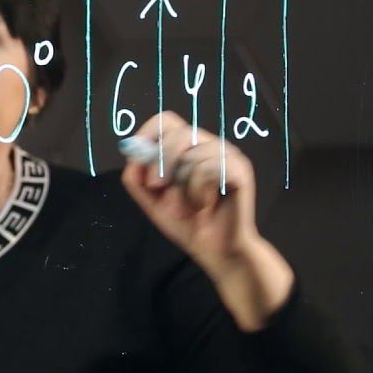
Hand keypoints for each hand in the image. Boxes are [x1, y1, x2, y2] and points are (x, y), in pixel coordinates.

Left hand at [120, 110, 261, 277]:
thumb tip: (132, 156)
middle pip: (179, 133)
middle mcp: (209, 144)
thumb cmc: (186, 223)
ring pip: (193, 155)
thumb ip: (136, 179)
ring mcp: (228, 154)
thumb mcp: (151, 201)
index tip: (138, 158)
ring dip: (182, 188)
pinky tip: (206, 205)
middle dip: (161, 161)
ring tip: (188, 207)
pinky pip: (208, 169)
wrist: (216, 251)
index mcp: (188, 147)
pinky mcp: (240, 169)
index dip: (149, 133)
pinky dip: (198, 192)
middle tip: (156, 187)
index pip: (167, 121)